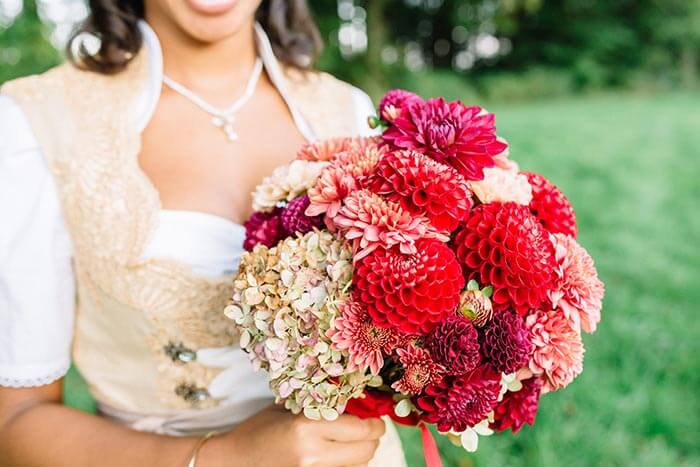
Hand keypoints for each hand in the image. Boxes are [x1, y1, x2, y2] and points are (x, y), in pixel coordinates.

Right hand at [202, 404, 385, 466]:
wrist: (232, 461)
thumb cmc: (258, 430)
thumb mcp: (289, 409)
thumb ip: (321, 405)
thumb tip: (356, 401)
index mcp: (307, 428)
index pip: (361, 429)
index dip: (375, 423)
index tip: (375, 417)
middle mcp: (313, 455)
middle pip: (366, 451)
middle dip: (372, 439)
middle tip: (368, 428)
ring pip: (359, 466)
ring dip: (360, 453)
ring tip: (350, 441)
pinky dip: (347, 464)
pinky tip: (337, 455)